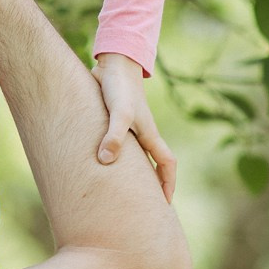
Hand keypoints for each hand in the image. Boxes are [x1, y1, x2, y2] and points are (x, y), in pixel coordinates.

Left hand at [93, 52, 175, 200]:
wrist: (113, 63)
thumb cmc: (118, 87)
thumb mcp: (118, 113)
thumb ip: (113, 136)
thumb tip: (105, 161)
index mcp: (149, 134)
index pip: (166, 164)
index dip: (168, 184)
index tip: (164, 204)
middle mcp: (142, 133)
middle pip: (154, 164)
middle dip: (153, 184)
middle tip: (144, 205)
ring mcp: (129, 127)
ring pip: (136, 156)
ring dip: (133, 172)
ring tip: (122, 190)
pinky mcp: (114, 120)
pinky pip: (120, 145)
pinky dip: (115, 157)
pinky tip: (100, 163)